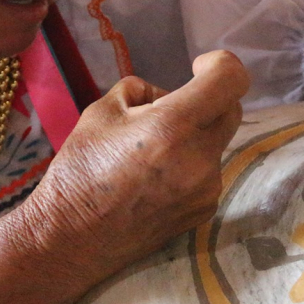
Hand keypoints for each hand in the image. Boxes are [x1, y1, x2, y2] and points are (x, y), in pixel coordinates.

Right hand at [26, 50, 249, 277]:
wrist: (72, 240)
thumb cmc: (80, 172)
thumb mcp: (100, 112)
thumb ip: (139, 91)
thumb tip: (163, 95)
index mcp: (173, 126)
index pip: (230, 79)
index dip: (220, 64)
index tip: (197, 68)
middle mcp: (200, 157)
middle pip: (231, 110)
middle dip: (208, 99)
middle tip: (167, 109)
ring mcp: (207, 188)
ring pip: (217, 142)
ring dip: (195, 134)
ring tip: (151, 151)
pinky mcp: (205, 210)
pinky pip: (209, 171)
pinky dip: (191, 162)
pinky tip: (155, 178)